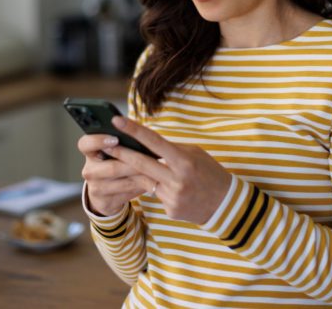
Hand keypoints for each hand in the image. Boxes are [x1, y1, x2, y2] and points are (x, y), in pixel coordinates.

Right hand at [77, 134, 152, 215]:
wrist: (107, 195)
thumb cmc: (116, 165)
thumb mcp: (115, 153)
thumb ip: (125, 144)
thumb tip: (145, 137)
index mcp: (90, 152)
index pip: (85, 144)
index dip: (98, 141)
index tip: (115, 139)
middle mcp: (89, 170)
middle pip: (113, 166)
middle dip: (135, 163)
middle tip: (151, 158)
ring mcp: (95, 188)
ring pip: (124, 181)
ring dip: (143, 175)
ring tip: (158, 169)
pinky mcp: (105, 201)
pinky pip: (129, 192)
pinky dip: (143, 186)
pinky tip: (154, 181)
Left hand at [105, 116, 231, 224]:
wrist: (226, 205)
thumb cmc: (210, 173)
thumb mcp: (196, 154)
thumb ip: (172, 149)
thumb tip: (148, 142)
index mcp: (185, 161)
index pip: (154, 142)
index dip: (134, 130)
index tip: (118, 120)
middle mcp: (177, 180)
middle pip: (142, 164)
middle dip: (121, 153)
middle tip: (105, 144)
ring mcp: (172, 197)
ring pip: (148, 181)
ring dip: (144, 173)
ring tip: (155, 169)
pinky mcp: (170, 210)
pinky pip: (157, 195)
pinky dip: (161, 189)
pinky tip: (178, 191)